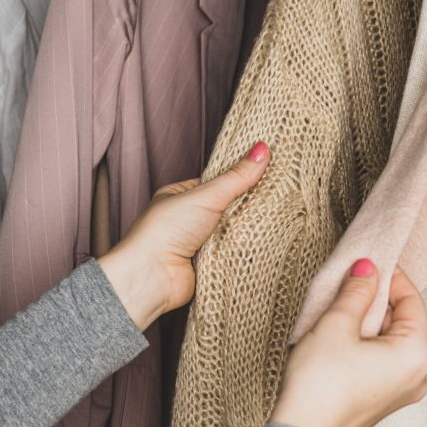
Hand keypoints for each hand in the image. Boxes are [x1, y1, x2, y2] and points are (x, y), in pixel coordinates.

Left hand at [98, 142, 270, 329]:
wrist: (152, 278)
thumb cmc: (166, 231)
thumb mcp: (206, 196)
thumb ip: (237, 176)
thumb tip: (262, 149)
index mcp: (180, 195)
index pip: (218, 183)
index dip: (241, 180)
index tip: (267, 176)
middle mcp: (187, 219)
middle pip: (227, 208)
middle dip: (245, 209)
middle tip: (273, 202)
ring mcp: (197, 242)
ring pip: (231, 232)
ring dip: (244, 232)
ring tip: (268, 224)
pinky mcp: (206, 264)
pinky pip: (231, 253)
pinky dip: (241, 251)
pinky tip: (257, 246)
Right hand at [270, 260, 426, 426]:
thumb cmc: (320, 387)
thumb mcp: (337, 324)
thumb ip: (357, 291)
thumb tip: (367, 270)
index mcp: (418, 354)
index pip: (412, 300)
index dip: (389, 277)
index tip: (369, 262)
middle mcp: (418, 376)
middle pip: (404, 321)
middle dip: (376, 301)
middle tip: (349, 283)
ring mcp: (401, 391)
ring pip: (391, 341)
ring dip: (367, 322)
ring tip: (339, 310)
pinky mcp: (382, 400)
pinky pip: (381, 361)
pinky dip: (365, 344)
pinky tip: (339, 337)